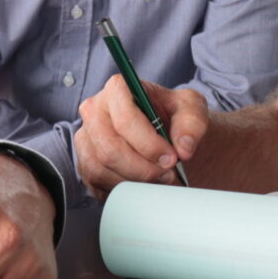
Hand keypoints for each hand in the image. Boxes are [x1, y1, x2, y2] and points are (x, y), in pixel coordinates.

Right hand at [75, 74, 210, 194]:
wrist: (167, 134)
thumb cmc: (174, 116)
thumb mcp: (192, 109)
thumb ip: (192, 123)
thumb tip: (184, 147)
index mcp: (117, 89)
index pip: (125, 120)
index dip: (149, 144)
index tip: (171, 157)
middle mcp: (94, 111)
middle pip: (110, 149)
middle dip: (143, 168)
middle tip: (168, 173)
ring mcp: (86, 138)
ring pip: (100, 169)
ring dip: (134, 182)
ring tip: (159, 179)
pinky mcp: (84, 162)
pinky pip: (96, 184)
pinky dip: (122, 190)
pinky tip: (142, 184)